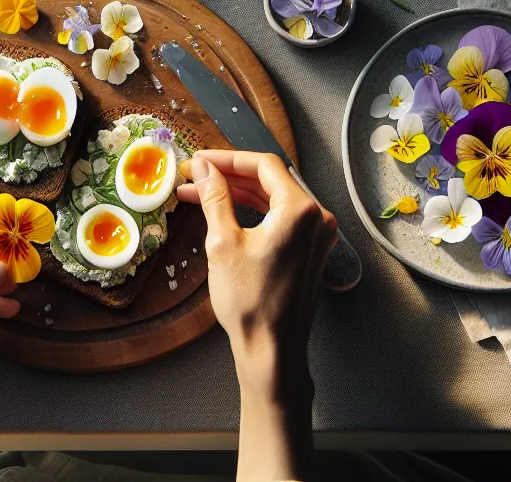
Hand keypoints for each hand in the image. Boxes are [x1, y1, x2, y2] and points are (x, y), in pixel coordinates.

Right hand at [177, 149, 335, 481]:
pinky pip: (279, 221)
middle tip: (194, 178)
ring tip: (198, 196)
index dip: (227, 159)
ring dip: (237, 195)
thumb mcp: (223, 242)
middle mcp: (317, 218)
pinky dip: (251, 215)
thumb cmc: (249, 301)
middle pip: (269, 181)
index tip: (199, 162)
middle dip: (228, 177)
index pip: (263, 165)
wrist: (272, 350)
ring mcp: (317, 237)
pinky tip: (223, 215)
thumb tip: (203, 169)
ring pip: (272, 201)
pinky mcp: (310, 253)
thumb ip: (215, 197)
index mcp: (300, 209)